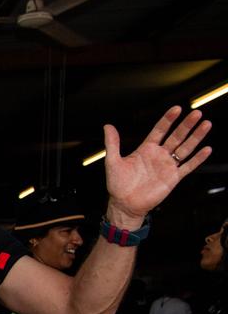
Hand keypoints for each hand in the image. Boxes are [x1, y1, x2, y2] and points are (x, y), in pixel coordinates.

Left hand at [104, 106, 211, 226]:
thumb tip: (108, 127)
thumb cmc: (118, 184)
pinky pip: (188, 166)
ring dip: (196, 137)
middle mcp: (159, 155)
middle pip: (176, 136)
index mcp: (146, 149)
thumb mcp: (112, 161)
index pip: (160, 130)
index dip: (168, 119)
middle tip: (196, 113)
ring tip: (205, 125)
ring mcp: (167, 166)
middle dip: (186, 125)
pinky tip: (206, 150)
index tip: (177, 109)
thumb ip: (112, 143)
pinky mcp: (173, 178)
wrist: (124, 204)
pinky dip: (197, 159)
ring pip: (185, 148)